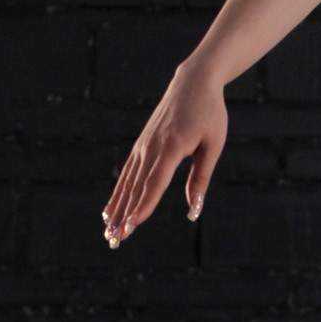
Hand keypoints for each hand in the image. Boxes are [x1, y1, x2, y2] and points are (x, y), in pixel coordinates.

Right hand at [103, 62, 225, 247]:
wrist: (194, 81)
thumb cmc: (209, 113)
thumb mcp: (212, 145)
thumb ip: (201, 178)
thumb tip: (193, 210)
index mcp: (173, 146)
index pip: (154, 183)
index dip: (142, 207)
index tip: (132, 226)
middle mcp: (152, 146)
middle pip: (136, 187)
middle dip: (124, 216)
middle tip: (114, 240)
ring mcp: (144, 145)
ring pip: (127, 182)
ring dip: (117, 208)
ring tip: (108, 231)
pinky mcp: (141, 143)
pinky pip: (127, 172)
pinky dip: (118, 192)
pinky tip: (110, 209)